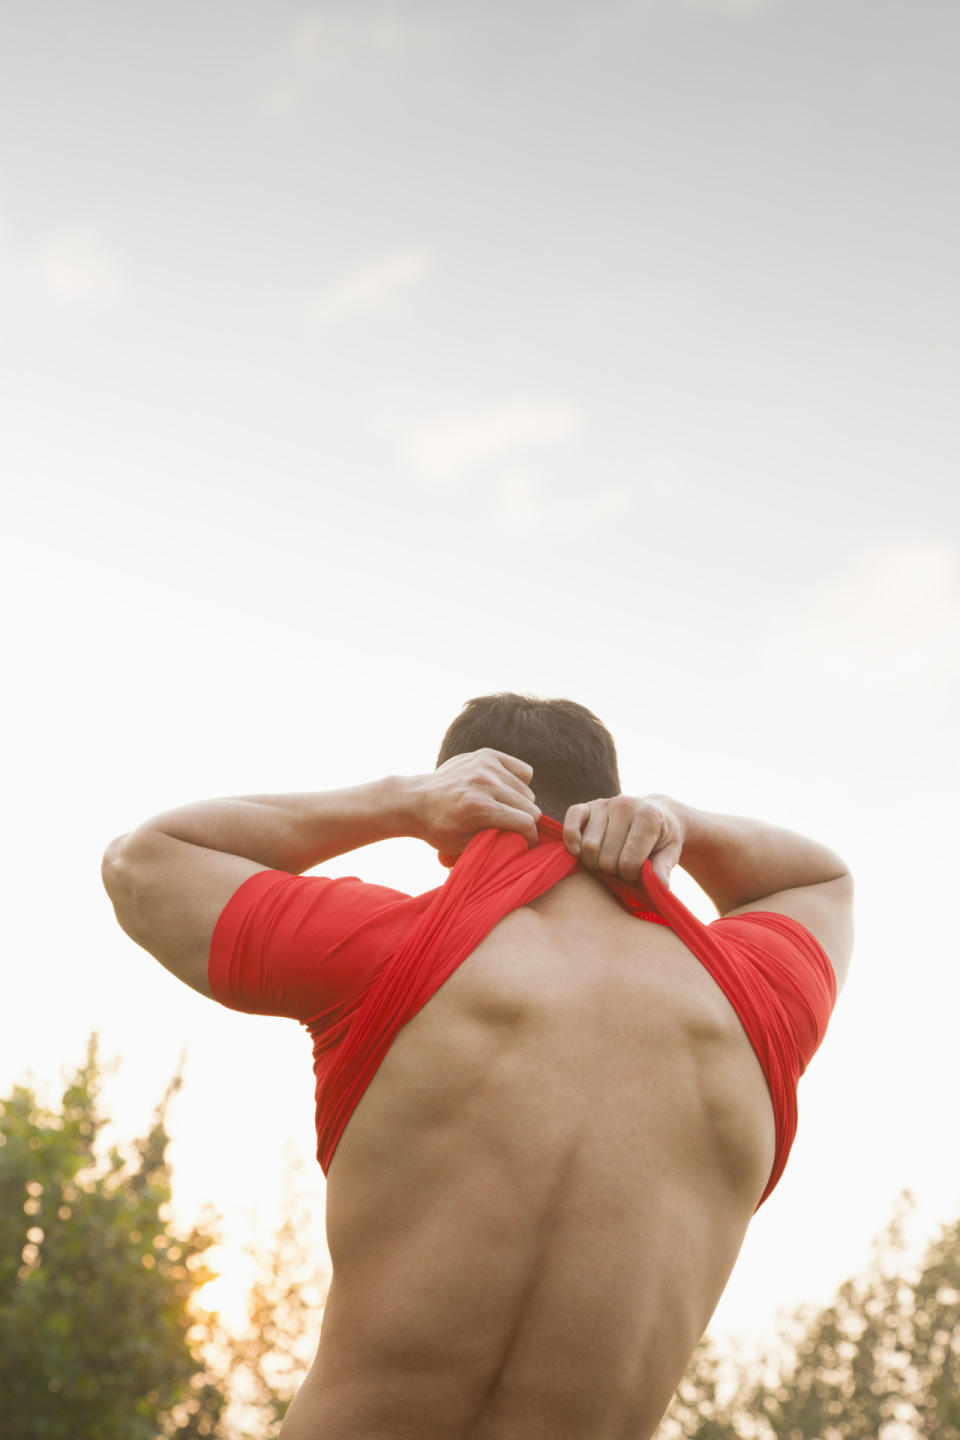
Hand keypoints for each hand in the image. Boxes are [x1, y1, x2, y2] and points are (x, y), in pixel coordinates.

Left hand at [408, 749, 540, 856]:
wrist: (415, 800)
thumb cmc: (439, 827)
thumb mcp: (464, 845)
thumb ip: (497, 841)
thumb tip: (525, 839)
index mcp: (480, 807)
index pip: (527, 822)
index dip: (528, 837)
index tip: (523, 842)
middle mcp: (485, 782)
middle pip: (531, 806)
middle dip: (523, 820)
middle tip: (508, 826)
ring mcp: (486, 765)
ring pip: (527, 789)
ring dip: (519, 802)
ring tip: (500, 808)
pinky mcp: (487, 755)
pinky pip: (523, 770)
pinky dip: (517, 782)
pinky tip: (502, 790)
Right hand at [562, 794, 683, 886]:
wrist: (657, 812)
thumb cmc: (662, 838)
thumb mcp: (670, 852)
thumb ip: (663, 868)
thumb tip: (662, 885)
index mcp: (649, 816)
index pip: (629, 862)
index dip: (632, 875)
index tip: (639, 871)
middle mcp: (625, 805)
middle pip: (606, 858)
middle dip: (614, 870)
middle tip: (623, 866)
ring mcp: (605, 804)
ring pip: (588, 847)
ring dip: (595, 862)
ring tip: (609, 859)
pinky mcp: (588, 806)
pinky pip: (571, 819)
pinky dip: (571, 839)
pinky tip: (578, 851)